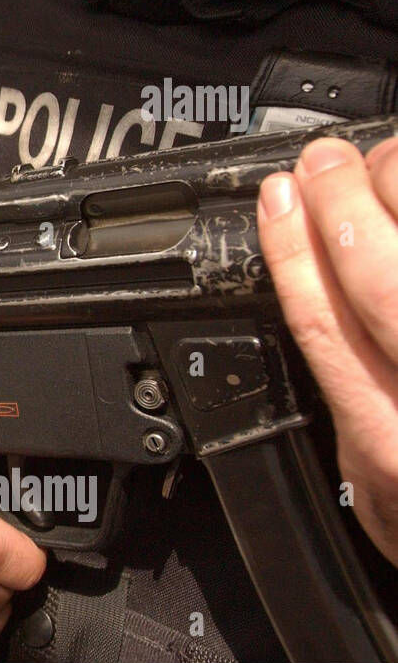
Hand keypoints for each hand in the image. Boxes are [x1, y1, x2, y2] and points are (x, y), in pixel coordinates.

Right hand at [258, 136, 397, 565]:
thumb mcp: (371, 500)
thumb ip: (349, 423)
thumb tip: (318, 339)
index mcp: (389, 440)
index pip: (324, 324)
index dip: (292, 252)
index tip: (276, 200)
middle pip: (384, 276)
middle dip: (344, 203)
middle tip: (325, 162)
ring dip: (397, 195)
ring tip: (376, 163)